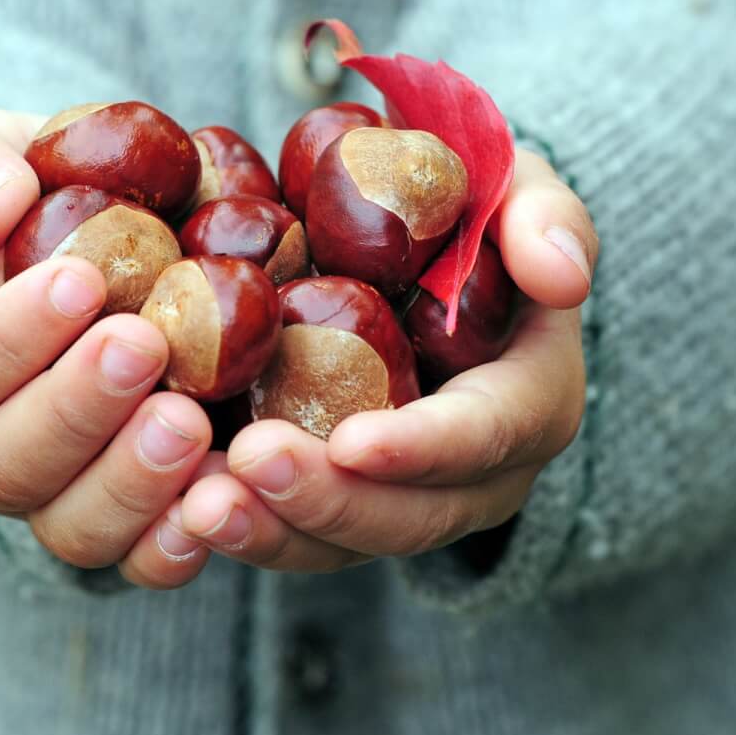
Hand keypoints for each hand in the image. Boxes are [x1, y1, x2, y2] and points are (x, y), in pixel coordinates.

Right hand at [0, 109, 219, 589]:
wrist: (125, 251)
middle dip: (76, 408)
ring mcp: (56, 499)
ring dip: (130, 482)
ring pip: (72, 528)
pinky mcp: (130, 527)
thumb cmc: (47, 198)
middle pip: (5, 465)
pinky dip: (176, 544)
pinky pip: (141, 563)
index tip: (82, 280)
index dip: (9, 336)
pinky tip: (222, 499)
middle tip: (147, 345)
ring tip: (192, 418)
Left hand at [171, 149, 595, 571]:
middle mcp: (474, 473)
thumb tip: (562, 275)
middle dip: (328, 500)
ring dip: (271, 531)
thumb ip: (545, 217)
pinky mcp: (339, 502)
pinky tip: (174, 505)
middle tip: (247, 463)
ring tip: (197, 506)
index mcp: (530, 400)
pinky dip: (241, 527)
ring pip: (344, 545)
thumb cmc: (474, 209)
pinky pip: (295, 537)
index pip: (484, 436)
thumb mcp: (521, 189)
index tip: (353, 441)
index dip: (421, 447)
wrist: (425, 247)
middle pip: (409, 515)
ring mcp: (404, 498)